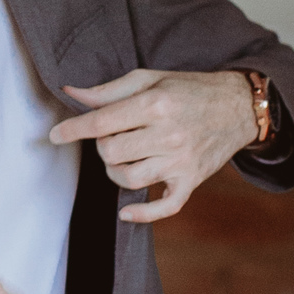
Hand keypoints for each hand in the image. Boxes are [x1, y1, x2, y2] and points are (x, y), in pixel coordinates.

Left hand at [49, 69, 257, 224]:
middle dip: (102, 146)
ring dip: (115, 171)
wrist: (238, 106)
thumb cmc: (190, 89)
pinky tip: (126, 212)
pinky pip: (164, 207)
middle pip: (111, 152)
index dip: (73, 129)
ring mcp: (180, 161)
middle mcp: (167, 134)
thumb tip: (72, 94)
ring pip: (128, 178)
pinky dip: (142, 214)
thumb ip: (109, 91)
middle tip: (111, 137)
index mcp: (155, 104)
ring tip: (123, 157)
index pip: (102, 122)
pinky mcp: (191, 180)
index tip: (55, 135)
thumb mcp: (150, 79)